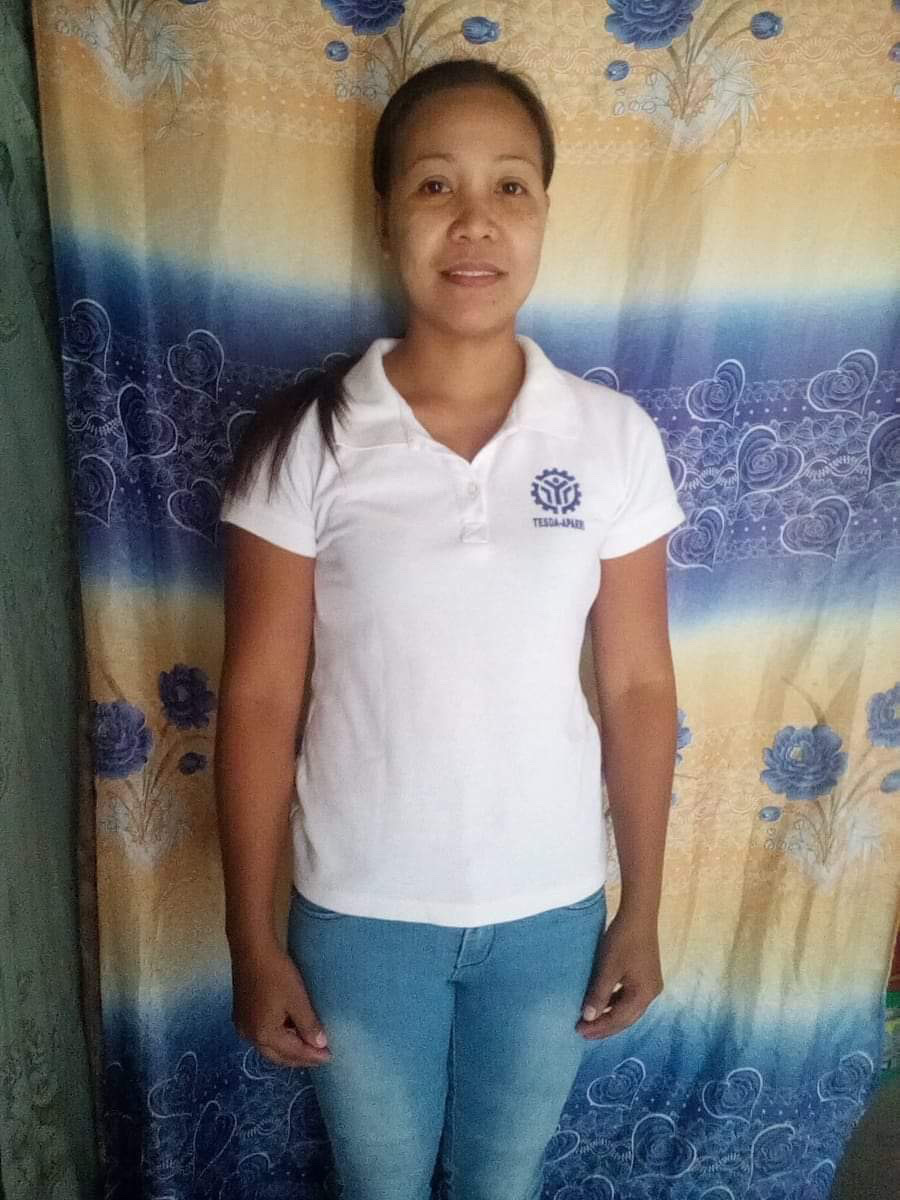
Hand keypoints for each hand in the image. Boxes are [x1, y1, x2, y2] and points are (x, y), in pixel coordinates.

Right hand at [231, 945, 332, 1067]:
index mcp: (263, 1034)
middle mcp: (249, 1035)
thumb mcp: (297, 999)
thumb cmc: (277, 974)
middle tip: (319, 1056)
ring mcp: (242, 1025)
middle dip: (299, 1057)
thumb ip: (309, 1025)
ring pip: (269, 1046)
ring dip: (288, 1049)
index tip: (330, 1056)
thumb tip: (320, 1045)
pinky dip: (278, 1038)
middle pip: (278, 1055)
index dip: (312, 1056)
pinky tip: (289, 1031)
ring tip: (307, 1045)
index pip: (293, 1052)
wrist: (251, 949)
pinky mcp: (241, 1013)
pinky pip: (262, 1034)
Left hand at [576, 909, 662, 1039]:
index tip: (580, 1031)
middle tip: (583, 1031)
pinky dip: (615, 1002)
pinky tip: (603, 1002)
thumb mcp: (608, 969)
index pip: (619, 1019)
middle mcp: (651, 993)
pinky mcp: (646, 975)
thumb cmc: (623, 941)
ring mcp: (650, 984)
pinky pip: (629, 996)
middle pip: (626, 1017)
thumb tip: (588, 1017)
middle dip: (605, 1025)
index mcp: (643, 994)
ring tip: (590, 1020)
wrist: (639, 915)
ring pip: (628, 1007)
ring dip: (610, 1014)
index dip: (600, 1027)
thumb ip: (599, 994)